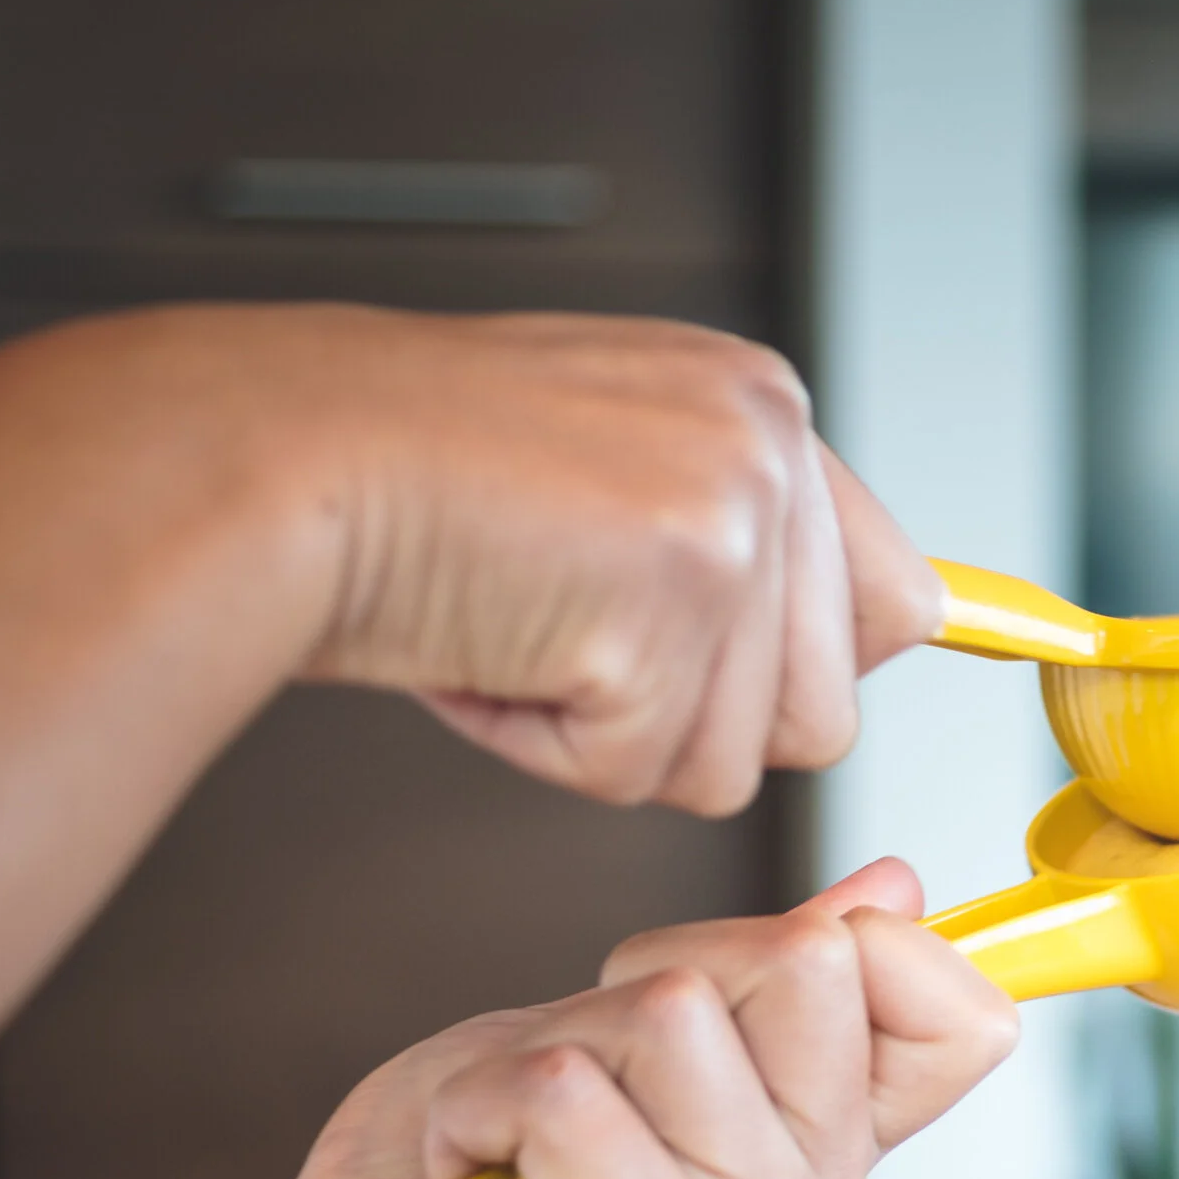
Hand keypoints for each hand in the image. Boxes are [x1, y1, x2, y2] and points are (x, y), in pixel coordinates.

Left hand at [164, 863, 1015, 1178]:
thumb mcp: (613, 1032)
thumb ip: (757, 978)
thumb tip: (894, 890)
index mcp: (825, 1165)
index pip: (957, 1018)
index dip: (844, 943)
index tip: (704, 989)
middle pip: (806, 965)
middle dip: (652, 979)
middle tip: (574, 1084)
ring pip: (676, 1017)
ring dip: (547, 1052)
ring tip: (518, 1145)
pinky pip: (572, 1092)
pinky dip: (485, 1106)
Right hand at [282, 308, 941, 810]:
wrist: (278, 459)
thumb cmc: (409, 476)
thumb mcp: (608, 473)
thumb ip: (742, 550)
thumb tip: (900, 637)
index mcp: (762, 405)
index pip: (897, 603)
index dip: (802, 676)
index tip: (749, 686)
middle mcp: (768, 445)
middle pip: (823, 717)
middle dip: (689, 722)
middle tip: (567, 640)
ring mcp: (730, 519)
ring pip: (736, 763)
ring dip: (612, 739)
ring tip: (519, 632)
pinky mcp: (674, 604)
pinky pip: (640, 773)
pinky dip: (547, 748)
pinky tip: (486, 652)